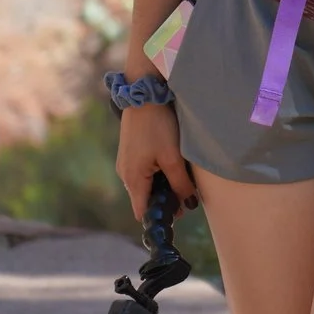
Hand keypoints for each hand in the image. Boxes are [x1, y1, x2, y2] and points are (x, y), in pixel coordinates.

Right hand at [116, 101, 198, 219]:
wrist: (144, 96)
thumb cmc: (158, 127)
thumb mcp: (173, 157)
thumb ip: (180, 184)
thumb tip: (188, 205)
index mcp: (132, 179)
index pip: (142, 212)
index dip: (159, 218)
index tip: (177, 217)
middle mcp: (125, 174)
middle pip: (144, 199)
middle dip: (164, 202)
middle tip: (187, 198)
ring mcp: (126, 163)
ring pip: (144, 186)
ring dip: (162, 187)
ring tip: (182, 182)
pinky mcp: (130, 153)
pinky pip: (143, 173)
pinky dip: (156, 176)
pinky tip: (171, 167)